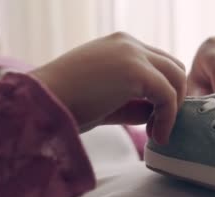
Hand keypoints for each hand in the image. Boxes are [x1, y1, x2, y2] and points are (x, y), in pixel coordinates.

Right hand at [30, 32, 186, 143]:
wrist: (38, 103)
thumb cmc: (62, 105)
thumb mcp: (103, 101)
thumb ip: (130, 103)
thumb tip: (153, 115)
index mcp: (117, 46)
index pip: (157, 64)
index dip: (162, 93)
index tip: (152, 123)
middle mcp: (127, 43)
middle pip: (172, 67)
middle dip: (173, 98)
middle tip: (159, 128)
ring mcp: (132, 53)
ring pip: (176, 77)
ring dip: (173, 108)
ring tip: (157, 134)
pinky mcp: (135, 70)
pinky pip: (168, 94)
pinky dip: (168, 118)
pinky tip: (155, 135)